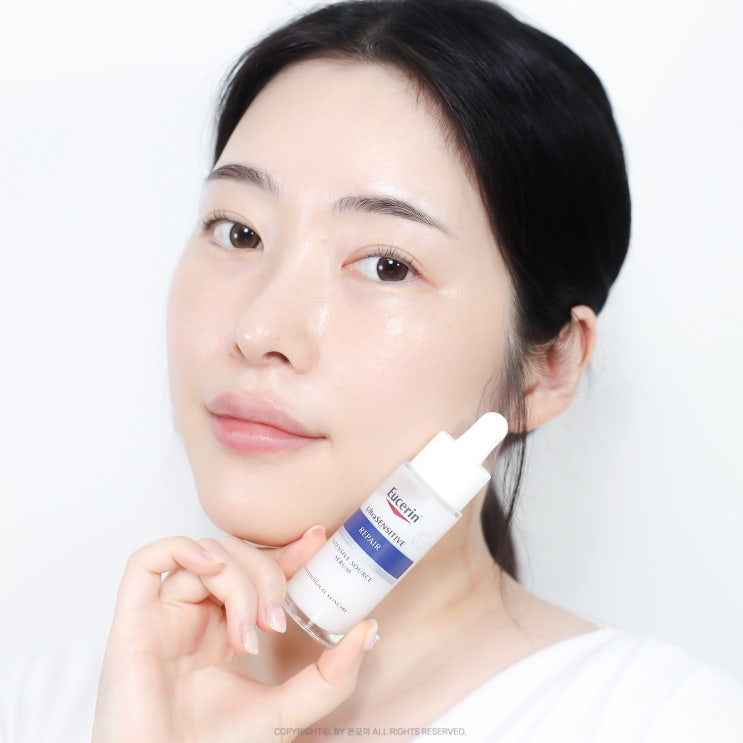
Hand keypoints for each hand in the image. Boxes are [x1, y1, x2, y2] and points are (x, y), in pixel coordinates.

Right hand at [92, 528, 377, 742]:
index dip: (287, 551)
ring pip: (206, 557)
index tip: (318, 539)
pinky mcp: (133, 620)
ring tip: (246, 630)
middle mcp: (196, 617)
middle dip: (267, 576)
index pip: (258, 571)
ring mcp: (164, 616)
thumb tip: (368, 631)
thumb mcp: (288, 711)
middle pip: (236, 557)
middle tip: (277, 621)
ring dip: (237, 583)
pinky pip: (148, 561)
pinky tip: (209, 571)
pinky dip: (183, 550)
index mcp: (225, 632)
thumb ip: (331, 676)